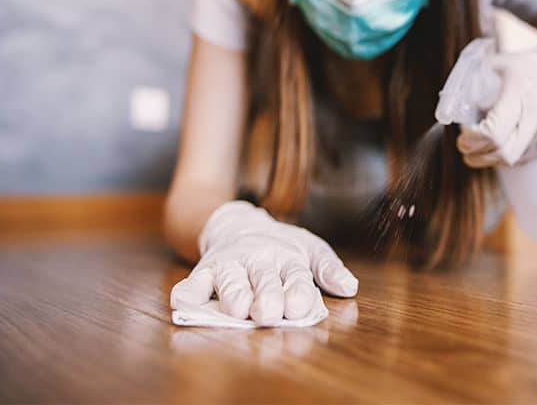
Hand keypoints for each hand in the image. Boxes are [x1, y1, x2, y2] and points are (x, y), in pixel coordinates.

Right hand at [170, 201, 357, 326]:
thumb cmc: (280, 245)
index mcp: (287, 257)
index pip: (296, 275)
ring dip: (232, 294)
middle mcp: (258, 260)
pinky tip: (186, 301)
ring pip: (230, 281)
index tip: (298, 307)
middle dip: (265, 295)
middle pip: (263, 279)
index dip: (298, 292)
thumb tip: (350, 287)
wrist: (237, 224)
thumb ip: (328, 269)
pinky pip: (193, 282)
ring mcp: (230, 265)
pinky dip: (189, 292)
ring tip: (237, 309)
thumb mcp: (310, 249)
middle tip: (268, 312)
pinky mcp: (205, 271)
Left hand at [456, 39, 536, 167]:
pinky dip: (505, 154)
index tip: (462, 137)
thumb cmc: (520, 69)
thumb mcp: (493, 65)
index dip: (472, 141)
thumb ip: (470, 83)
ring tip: (479, 144)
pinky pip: (522, 159)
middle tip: (465, 147)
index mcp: (522, 93)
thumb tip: (448, 109)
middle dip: (478, 155)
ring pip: (512, 160)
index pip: (495, 132)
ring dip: (489, 157)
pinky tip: (500, 140)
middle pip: (504, 153)